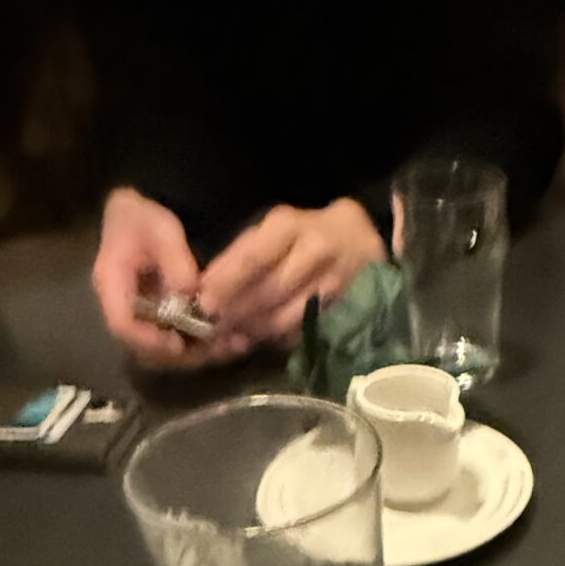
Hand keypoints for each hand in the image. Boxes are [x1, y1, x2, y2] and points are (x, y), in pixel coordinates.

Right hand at [93, 187, 249, 369]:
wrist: (142, 214)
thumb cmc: (144, 217)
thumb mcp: (159, 228)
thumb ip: (174, 259)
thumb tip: (190, 291)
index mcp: (111, 285)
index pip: (122, 325)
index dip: (148, 340)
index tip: (178, 344)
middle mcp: (125, 310)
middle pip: (145, 349)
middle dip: (182, 355)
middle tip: (217, 347)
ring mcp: (143, 318)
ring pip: (166, 352)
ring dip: (199, 354)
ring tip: (234, 345)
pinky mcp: (161, 321)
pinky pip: (179, 342)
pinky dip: (205, 345)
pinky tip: (235, 338)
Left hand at [198, 198, 385, 350]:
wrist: (361, 239)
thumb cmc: (304, 233)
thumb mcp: (273, 230)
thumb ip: (242, 256)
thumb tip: (205, 289)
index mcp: (289, 226)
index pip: (253, 258)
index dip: (226, 283)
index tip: (203, 303)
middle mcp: (314, 251)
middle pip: (269, 291)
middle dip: (237, 313)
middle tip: (212, 328)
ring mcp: (333, 282)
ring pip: (286, 316)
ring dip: (255, 329)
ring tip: (234, 334)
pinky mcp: (343, 307)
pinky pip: (303, 330)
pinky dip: (277, 339)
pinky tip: (263, 338)